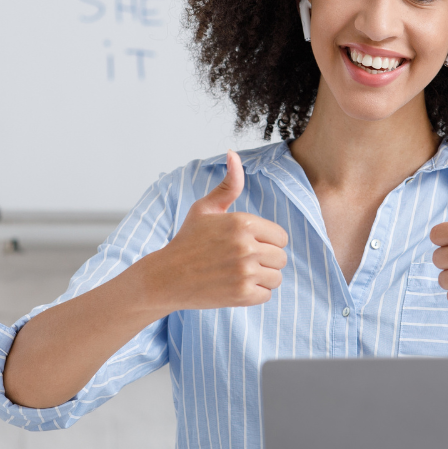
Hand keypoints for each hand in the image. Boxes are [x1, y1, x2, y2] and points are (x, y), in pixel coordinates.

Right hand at [148, 150, 288, 310]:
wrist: (166, 277)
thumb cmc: (187, 241)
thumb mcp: (205, 208)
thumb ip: (228, 184)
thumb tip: (233, 154)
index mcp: (243, 222)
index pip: (281, 237)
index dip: (267, 242)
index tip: (249, 245)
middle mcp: (246, 246)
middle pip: (281, 258)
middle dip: (265, 261)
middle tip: (242, 261)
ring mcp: (244, 271)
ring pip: (276, 278)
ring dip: (262, 278)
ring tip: (239, 274)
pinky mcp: (241, 294)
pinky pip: (266, 295)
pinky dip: (254, 294)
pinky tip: (235, 286)